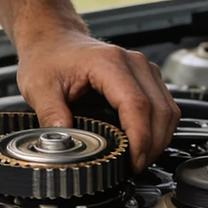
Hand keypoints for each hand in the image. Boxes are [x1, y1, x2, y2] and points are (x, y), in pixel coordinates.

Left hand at [15, 30, 178, 170]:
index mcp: (109, 63)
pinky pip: (164, 106)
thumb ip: (50, 115)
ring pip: (168, 110)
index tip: (133, 162)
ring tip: (139, 160)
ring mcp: (144, 69)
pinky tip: (143, 144)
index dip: (140, 139)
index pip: (137, 105)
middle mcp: (133, 63)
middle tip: (135, 168)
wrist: (53, 40)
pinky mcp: (146, 78)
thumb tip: (63, 143)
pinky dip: (159, 129)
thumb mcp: (39, 87)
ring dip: (160, 139)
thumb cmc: (48, 57)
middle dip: (152, 145)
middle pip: (160, 110)